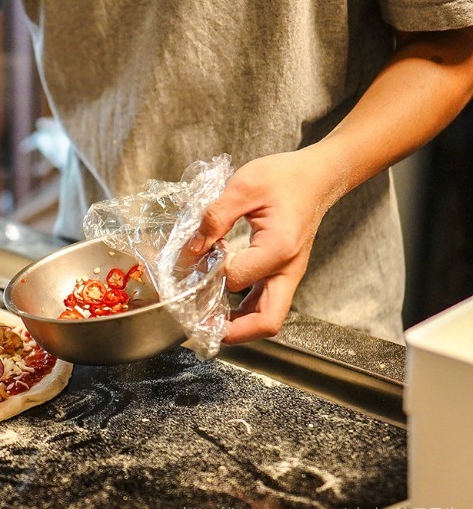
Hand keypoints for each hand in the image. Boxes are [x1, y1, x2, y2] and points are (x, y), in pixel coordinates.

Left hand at [187, 149, 338, 343]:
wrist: (316, 177)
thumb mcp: (245, 186)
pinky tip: (221, 304)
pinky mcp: (283, 273)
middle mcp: (288, 269)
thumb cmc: (285, 177)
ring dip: (238, 325)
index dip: (209, 275)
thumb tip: (193, 247)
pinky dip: (243, 311)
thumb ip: (216, 216)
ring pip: (267, 317)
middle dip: (233, 331)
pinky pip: (266, 303)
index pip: (236, 279)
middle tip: (201, 326)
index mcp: (279, 248)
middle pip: (267, 321)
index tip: (192, 260)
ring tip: (206, 319)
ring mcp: (288, 275)